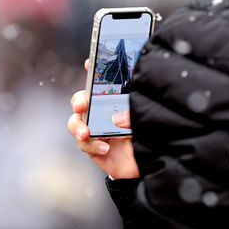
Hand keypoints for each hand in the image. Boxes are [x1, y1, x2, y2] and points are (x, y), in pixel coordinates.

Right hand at [67, 59, 139, 179]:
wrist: (152, 165)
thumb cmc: (150, 137)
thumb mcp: (146, 119)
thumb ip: (132, 115)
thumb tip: (116, 119)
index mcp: (115, 100)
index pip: (102, 80)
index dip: (93, 69)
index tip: (89, 63)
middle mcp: (103, 112)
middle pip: (82, 100)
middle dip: (78, 100)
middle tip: (82, 105)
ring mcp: (97, 129)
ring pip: (76, 122)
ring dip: (77, 126)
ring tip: (86, 133)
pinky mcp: (94, 146)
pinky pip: (84, 144)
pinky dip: (92, 145)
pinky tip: (105, 147)